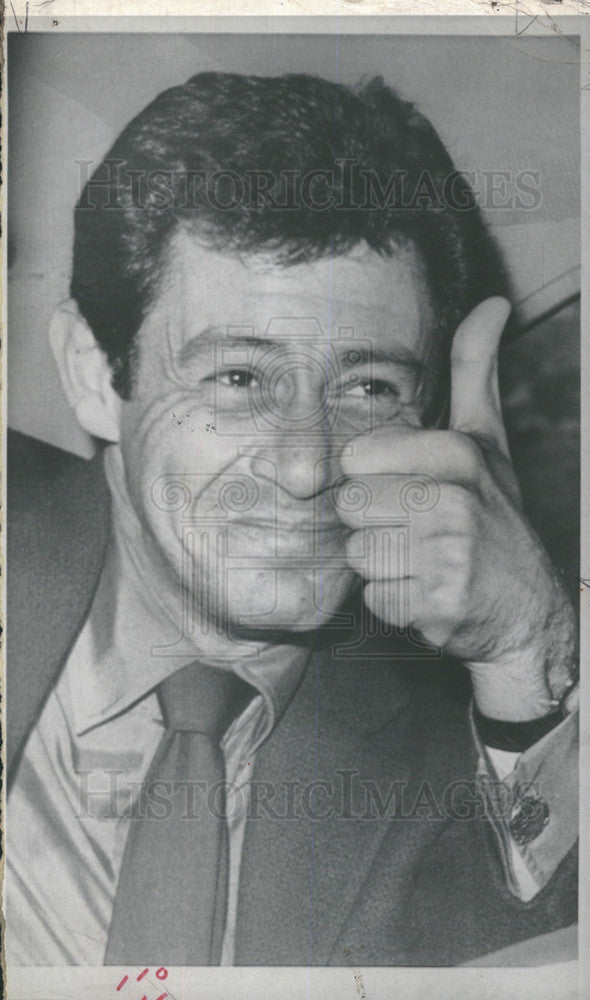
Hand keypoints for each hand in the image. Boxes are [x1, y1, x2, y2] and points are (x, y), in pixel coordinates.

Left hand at [339, 298, 577, 719]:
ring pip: (358, 553)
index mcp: (456, 453)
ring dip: (383, 565)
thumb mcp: (488, 439)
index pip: (355, 460)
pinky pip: (374, 598)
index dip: (375, 480)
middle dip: (375, 524)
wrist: (528, 608)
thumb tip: (492, 303)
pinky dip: (395, 603)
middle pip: (349, 507)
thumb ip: (476, 370)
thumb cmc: (495, 518)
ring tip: (424, 561)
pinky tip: (428, 592)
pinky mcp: (439, 603)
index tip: (411, 492)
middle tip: (418, 532)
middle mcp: (454, 499)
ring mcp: (449, 554)